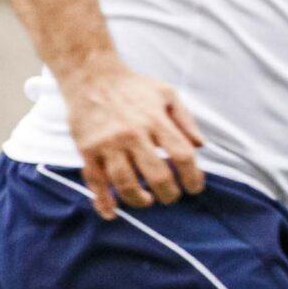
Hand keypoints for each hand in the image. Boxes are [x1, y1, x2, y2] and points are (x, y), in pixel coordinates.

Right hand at [61, 58, 203, 217]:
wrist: (90, 75)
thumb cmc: (133, 86)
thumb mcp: (167, 94)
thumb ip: (186, 120)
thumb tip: (200, 146)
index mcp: (156, 120)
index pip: (183, 155)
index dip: (193, 177)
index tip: (195, 188)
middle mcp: (132, 133)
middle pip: (157, 175)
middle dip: (169, 194)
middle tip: (171, 198)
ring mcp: (107, 143)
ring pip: (125, 183)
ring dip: (139, 200)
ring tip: (148, 201)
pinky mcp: (86, 149)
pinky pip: (94, 181)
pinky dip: (102, 201)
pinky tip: (112, 212)